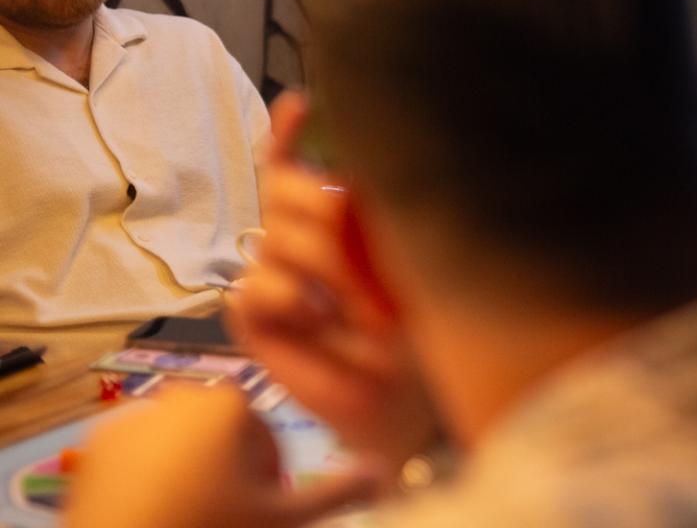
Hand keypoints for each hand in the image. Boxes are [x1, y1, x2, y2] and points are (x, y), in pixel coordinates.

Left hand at [62, 385, 376, 527]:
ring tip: (190, 511)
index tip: (254, 505)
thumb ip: (338, 491)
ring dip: (192, 468)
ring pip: (183, 441)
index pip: (265, 431)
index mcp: (230, 401)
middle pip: (224, 431)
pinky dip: (149, 472)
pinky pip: (140, 450)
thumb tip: (388, 473)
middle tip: (224, 511)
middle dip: (229, 467)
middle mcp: (182, 393)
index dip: (266, 472)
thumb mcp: (281, 518)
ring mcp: (134, 414)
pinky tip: (155, 507)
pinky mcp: (97, 441)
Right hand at [227, 95, 437, 470]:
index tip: (300, 102)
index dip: (289, 134)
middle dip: (322, 211)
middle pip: (281, 193)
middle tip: (367, 257)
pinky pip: (249, 290)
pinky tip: (319, 318)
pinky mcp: (255, 323)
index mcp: (332, 217)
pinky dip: (286, 298)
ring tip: (363, 302)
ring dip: (321, 265)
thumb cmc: (419, 320)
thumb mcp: (406, 251)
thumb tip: (350, 167)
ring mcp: (275, 280)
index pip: (296, 166)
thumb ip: (371, 208)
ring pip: (270, 239)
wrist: (411, 396)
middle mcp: (299, 241)